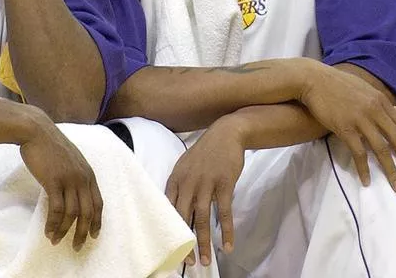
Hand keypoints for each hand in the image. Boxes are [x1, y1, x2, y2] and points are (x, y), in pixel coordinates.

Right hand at [19, 110, 102, 249]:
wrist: (37, 131)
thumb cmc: (51, 145)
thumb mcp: (71, 160)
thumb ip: (75, 174)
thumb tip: (73, 192)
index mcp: (89, 173)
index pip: (98, 202)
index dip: (97, 220)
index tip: (94, 234)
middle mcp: (83, 177)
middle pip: (88, 211)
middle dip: (84, 232)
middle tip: (78, 246)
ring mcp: (69, 179)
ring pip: (73, 213)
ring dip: (64, 230)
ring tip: (57, 241)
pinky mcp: (53, 181)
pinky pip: (57, 209)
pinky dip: (53, 223)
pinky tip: (48, 231)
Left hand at [165, 117, 244, 267]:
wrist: (226, 133)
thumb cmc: (205, 152)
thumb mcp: (185, 166)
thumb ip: (180, 186)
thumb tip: (176, 210)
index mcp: (175, 179)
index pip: (168, 209)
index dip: (168, 230)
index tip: (169, 247)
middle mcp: (188, 182)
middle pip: (183, 217)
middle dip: (184, 242)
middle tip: (186, 262)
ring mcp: (206, 183)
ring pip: (202, 218)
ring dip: (203, 242)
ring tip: (204, 260)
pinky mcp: (224, 184)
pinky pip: (224, 212)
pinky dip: (226, 231)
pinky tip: (228, 245)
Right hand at [298, 60, 395, 191]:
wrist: (314, 80)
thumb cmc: (338, 83)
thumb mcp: (366, 89)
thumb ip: (383, 102)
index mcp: (381, 101)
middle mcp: (375, 110)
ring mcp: (360, 119)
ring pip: (382, 149)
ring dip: (391, 170)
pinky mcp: (345, 128)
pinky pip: (358, 153)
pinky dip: (364, 169)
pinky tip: (366, 180)